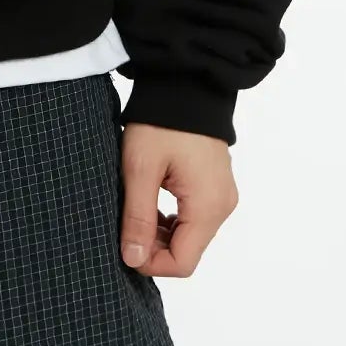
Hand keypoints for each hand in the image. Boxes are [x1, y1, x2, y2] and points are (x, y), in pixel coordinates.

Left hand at [119, 122, 237, 277]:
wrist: (184, 82)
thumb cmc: (160, 123)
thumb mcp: (140, 169)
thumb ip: (138, 217)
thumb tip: (133, 260)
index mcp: (208, 207)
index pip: (183, 263)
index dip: (150, 263)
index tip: (124, 245)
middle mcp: (222, 206)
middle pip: (188, 250)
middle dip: (154, 247)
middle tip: (124, 225)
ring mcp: (222, 195)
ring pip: (190, 235)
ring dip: (160, 232)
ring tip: (134, 210)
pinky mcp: (215, 184)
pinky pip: (194, 216)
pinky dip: (172, 218)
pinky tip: (149, 201)